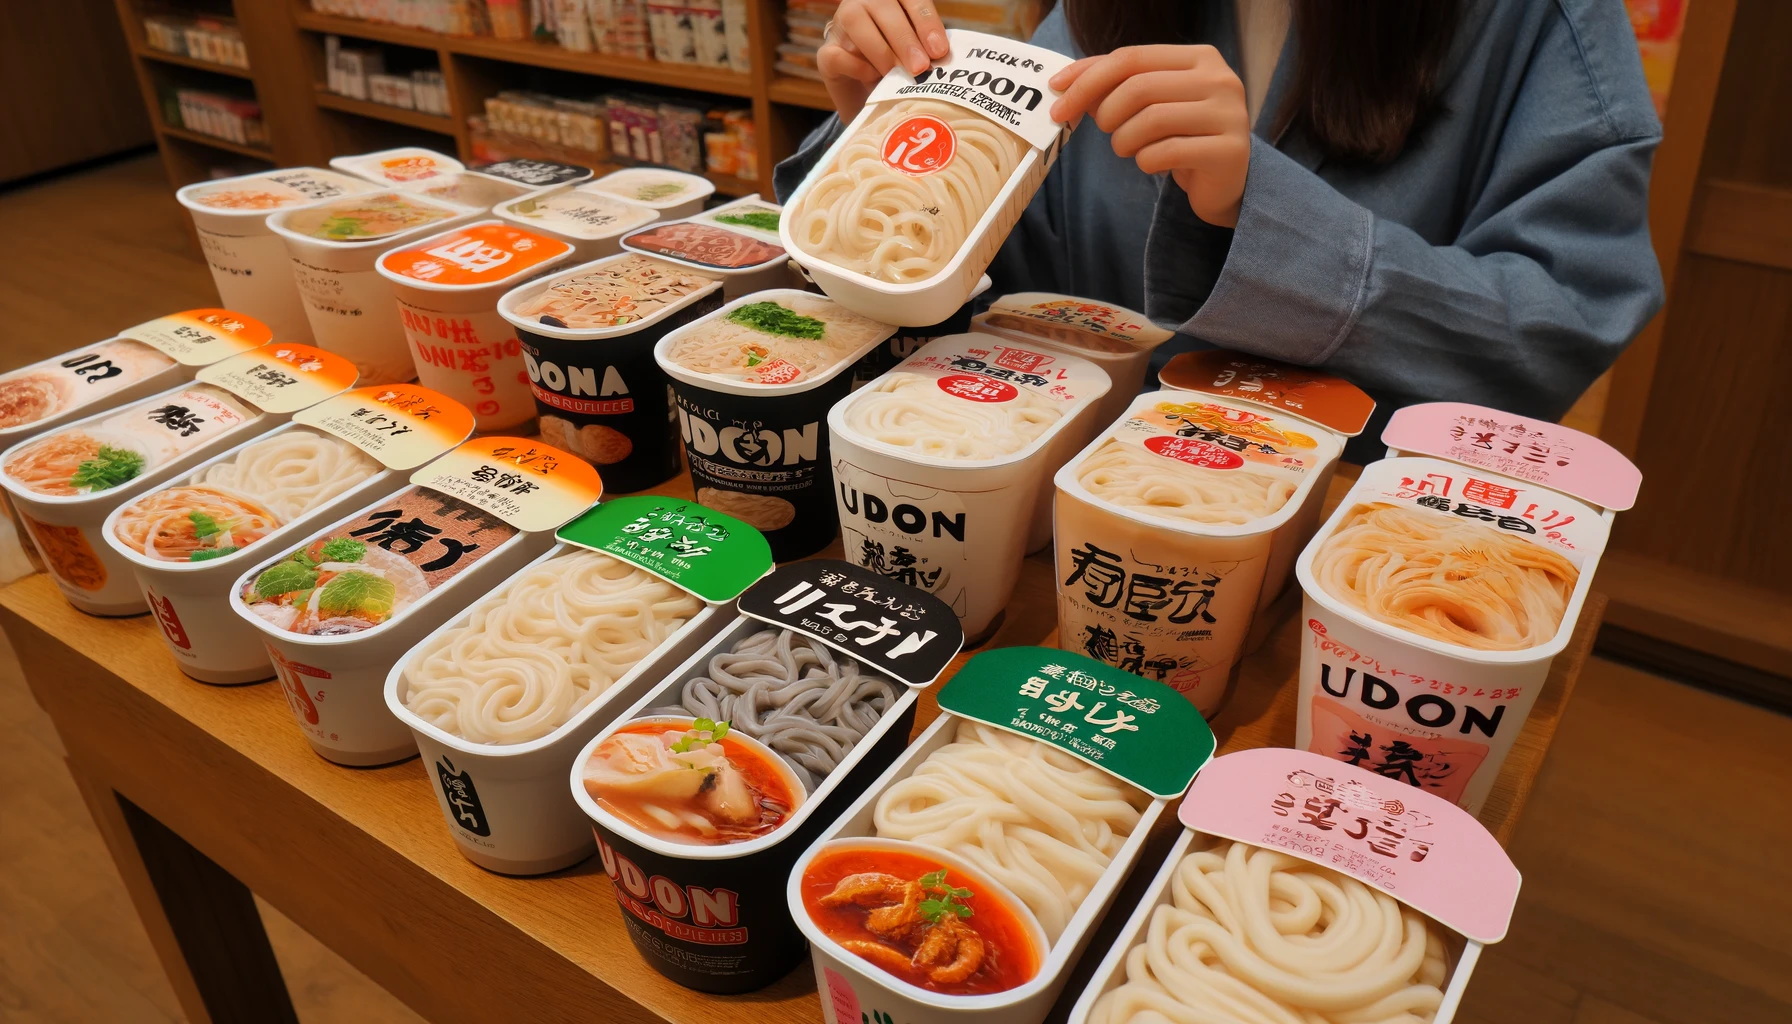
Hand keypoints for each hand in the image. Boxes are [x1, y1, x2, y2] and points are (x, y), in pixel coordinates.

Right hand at [817, 0, 949, 122]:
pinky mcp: (826, 54)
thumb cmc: (897, 73)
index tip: (939, 50)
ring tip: (898, 76)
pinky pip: (838, 53)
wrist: (867, 100)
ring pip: (856, 22)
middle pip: (883, 7)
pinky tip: (872, 79)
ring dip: (881, 52)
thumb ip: (926, 49)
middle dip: (904, 38)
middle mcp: (863, 4)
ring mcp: (840, 26)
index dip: (925, 22)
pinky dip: (858, 67)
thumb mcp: (916, 57)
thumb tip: (940, 57)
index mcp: (892, 0)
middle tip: (920, 67)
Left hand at [1050, 45, 1250, 227]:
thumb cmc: (1182, 136)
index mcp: (1200, 57)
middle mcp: (1220, 79)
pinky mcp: (1228, 151)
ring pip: (1151, 119)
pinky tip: (1152, 163)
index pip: (1131, 57)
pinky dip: (1145, 162)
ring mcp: (1228, 115)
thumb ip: (1115, 86)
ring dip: (1124, 140)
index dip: (1088, 77)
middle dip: (1106, 113)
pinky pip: (1166, 153)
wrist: (1227, 181)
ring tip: (1128, 149)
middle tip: (1105, 131)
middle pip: (1139, 87)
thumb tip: (1065, 84)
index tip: (1057, 97)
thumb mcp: (1151, 103)